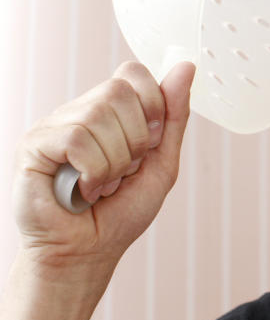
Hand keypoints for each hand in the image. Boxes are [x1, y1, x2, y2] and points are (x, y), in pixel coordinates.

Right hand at [11, 60, 194, 275]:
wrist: (87, 252)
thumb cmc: (120, 211)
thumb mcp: (162, 161)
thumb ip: (174, 115)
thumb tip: (186, 66)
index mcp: (110, 111)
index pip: (133, 73)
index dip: (152, 104)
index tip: (151, 143)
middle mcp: (80, 111)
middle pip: (120, 90)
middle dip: (137, 140)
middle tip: (124, 170)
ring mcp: (54, 125)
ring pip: (99, 115)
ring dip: (115, 162)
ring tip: (102, 184)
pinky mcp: (34, 144)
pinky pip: (77, 138)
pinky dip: (93, 171)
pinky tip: (83, 189)